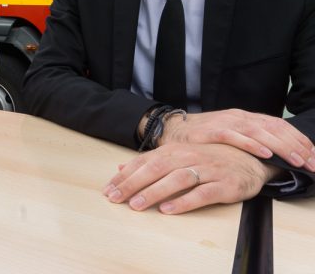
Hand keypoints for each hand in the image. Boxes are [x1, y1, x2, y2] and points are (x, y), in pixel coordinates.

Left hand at [103, 143, 280, 213]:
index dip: (125, 176)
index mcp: (174, 150)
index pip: (144, 162)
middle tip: (115, 198)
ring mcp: (207, 169)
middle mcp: (188, 157)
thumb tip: (120, 168)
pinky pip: (202, 193)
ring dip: (155, 192)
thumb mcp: (178, 156)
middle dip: (133, 184)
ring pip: (176, 179)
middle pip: (156, 169)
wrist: (252, 158)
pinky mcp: (224, 184)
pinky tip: (169, 210)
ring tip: (137, 205)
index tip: (108, 190)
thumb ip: (150, 161)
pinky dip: (184, 201)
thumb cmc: (209, 158)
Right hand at [161, 108, 314, 171]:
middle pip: (275, 129)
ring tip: (296, 159)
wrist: (172, 130)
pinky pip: (235, 136)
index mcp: (246, 117)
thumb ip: (251, 139)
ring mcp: (226, 122)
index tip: (314, 156)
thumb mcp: (231, 134)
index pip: (280, 126)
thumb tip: (277, 152)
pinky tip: (265, 152)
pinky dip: (251, 144)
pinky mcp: (211, 131)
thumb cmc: (203, 137)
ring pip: (260, 132)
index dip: (299, 140)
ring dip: (281, 146)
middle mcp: (239, 117)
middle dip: (297, 146)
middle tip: (312, 162)